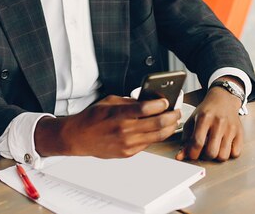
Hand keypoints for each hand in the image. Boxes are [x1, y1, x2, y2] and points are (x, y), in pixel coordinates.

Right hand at [35, 95, 180, 157]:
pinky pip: (148, 144)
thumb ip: (129, 102)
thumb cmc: (92, 117)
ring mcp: (127, 143)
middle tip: (177, 111)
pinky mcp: (127, 153)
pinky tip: (159, 130)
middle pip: (158, 123)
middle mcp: (125, 130)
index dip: (161, 104)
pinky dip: (156, 136)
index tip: (167, 100)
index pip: (147, 108)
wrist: (78, 137)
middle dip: (172, 116)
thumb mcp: (109, 101)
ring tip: (174, 121)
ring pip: (157, 136)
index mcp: (120, 114)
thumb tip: (148, 100)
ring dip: (169, 128)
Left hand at [176, 85, 243, 161]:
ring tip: (214, 148)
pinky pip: (235, 153)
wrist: (223, 100)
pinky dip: (229, 154)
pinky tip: (224, 146)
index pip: (197, 142)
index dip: (192, 154)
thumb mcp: (192, 121)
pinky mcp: (240, 133)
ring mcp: (231, 128)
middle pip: (211, 152)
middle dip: (205, 156)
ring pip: (223, 155)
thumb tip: (180, 156)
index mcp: (204, 118)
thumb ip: (185, 139)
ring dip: (216, 157)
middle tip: (203, 151)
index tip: (192, 155)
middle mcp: (219, 122)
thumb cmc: (207, 111)